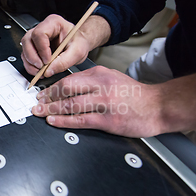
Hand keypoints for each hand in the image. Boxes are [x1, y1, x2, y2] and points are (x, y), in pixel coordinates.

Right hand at [21, 14, 110, 77]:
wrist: (79, 44)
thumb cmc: (78, 42)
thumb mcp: (77, 52)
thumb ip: (63, 62)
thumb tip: (48, 71)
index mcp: (53, 23)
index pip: (39, 33)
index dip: (41, 49)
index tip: (47, 61)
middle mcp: (42, 28)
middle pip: (27, 40)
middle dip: (32, 57)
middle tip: (41, 68)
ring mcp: (36, 38)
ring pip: (25, 49)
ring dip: (30, 63)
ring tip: (40, 71)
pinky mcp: (34, 47)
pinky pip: (26, 56)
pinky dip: (31, 66)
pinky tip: (39, 71)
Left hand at [32, 67, 195, 136]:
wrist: (158, 106)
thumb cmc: (135, 95)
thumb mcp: (112, 78)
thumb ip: (92, 82)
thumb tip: (68, 88)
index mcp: (100, 74)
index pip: (69, 79)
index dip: (51, 88)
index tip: (42, 93)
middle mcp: (100, 86)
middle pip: (66, 89)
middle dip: (48, 97)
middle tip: (36, 103)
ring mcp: (104, 103)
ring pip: (70, 105)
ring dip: (51, 109)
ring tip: (40, 113)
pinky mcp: (108, 119)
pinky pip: (81, 120)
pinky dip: (64, 121)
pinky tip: (54, 121)